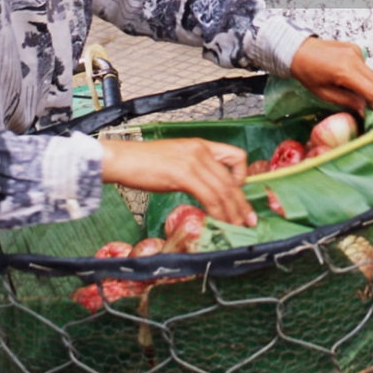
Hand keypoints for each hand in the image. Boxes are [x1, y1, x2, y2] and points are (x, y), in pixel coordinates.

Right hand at [99, 137, 255, 226]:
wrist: (123, 160)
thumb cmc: (144, 163)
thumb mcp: (177, 161)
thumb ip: (193, 171)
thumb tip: (204, 191)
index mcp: (201, 145)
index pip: (236, 155)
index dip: (243, 176)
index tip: (239, 195)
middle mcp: (202, 150)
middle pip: (232, 179)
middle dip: (242, 203)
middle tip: (249, 220)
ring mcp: (193, 161)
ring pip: (224, 189)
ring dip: (233, 212)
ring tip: (238, 227)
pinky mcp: (184, 175)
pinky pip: (209, 196)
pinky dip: (217, 211)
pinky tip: (218, 221)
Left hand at [289, 39, 372, 116]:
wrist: (298, 50)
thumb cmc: (307, 73)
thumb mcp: (324, 94)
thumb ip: (347, 102)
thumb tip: (364, 110)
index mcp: (345, 71)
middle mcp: (354, 58)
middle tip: (370, 108)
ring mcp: (356, 51)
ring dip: (369, 86)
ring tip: (356, 93)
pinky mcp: (355, 48)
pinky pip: (365, 65)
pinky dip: (362, 75)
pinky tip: (349, 77)